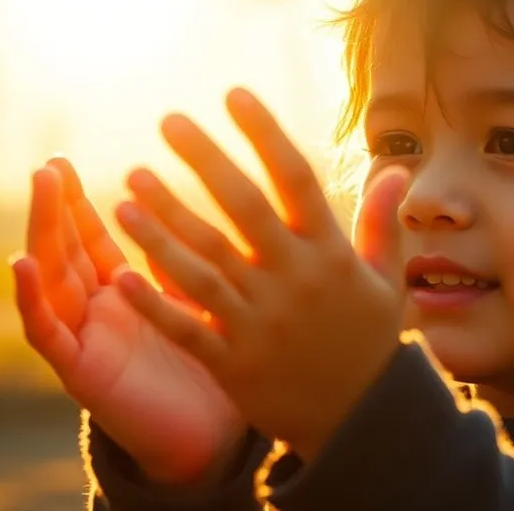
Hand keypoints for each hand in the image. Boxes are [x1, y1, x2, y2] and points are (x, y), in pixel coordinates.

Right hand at [12, 157, 244, 482]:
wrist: (209, 439)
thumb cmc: (208, 369)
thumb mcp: (196, 303)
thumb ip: (184, 262)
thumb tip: (191, 207)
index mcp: (123, 295)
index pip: (92, 240)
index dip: (76, 204)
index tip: (63, 161)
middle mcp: (96, 313)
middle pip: (64, 252)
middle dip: (54, 208)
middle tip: (47, 164)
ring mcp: (84, 340)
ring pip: (50, 280)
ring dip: (41, 234)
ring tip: (40, 190)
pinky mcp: (80, 372)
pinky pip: (46, 332)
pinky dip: (30, 298)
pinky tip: (20, 264)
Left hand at [113, 88, 410, 460]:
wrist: (359, 421)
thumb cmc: (369, 341)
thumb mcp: (385, 280)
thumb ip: (381, 222)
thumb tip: (394, 168)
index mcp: (328, 255)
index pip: (295, 181)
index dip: (264, 134)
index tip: (235, 93)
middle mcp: (291, 281)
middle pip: (242, 210)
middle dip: (204, 162)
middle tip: (168, 121)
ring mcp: (259, 322)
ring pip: (203, 264)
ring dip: (163, 225)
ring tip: (130, 185)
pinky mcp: (232, 361)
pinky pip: (187, 326)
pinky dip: (154, 301)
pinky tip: (119, 272)